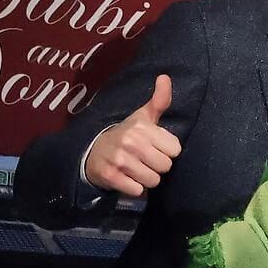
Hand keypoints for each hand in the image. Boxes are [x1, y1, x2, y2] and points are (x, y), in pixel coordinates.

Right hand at [86, 74, 181, 195]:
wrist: (92, 153)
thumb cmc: (126, 135)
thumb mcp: (142, 117)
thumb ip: (159, 100)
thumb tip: (165, 77)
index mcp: (142, 127)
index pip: (175, 150)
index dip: (166, 152)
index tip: (154, 148)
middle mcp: (131, 141)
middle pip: (165, 167)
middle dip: (157, 167)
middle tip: (144, 160)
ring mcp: (120, 160)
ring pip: (153, 181)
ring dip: (147, 179)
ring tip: (136, 169)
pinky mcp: (111, 177)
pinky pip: (138, 190)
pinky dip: (134, 188)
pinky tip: (127, 179)